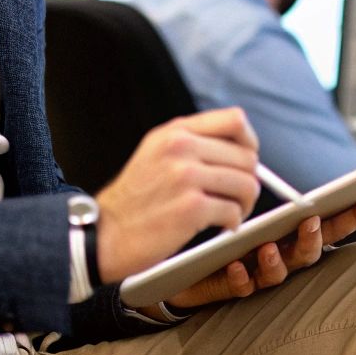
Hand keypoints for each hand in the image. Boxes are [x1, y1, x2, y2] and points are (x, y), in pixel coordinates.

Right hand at [95, 108, 261, 283]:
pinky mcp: (191, 208)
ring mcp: (186, 177)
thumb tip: (240, 149)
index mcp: (175, 132)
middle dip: (249, 181)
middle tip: (238, 198)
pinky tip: (220, 227)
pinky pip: (233, 211)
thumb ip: (192, 143)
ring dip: (245, 204)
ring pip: (246, 185)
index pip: (235, 120)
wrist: (105, 234)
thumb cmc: (134, 200)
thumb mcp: (156, 153)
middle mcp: (181, 148)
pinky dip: (233, 223)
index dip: (250, 142)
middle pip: (247, 157)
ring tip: (231, 213)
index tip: (247, 161)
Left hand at [162, 195, 355, 310]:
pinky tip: (235, 265)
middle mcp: (281, 253)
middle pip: (312, 249)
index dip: (353, 212)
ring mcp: (258, 273)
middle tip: (311, 221)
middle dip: (318, 236)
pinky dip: (241, 277)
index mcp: (288, 231)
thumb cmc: (212, 223)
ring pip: (280, 273)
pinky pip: (241, 287)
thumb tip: (255, 151)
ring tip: (268, 247)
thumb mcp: (233, 195)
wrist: (173, 257)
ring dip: (278, 260)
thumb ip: (247, 178)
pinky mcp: (230, 287)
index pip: (328, 221)